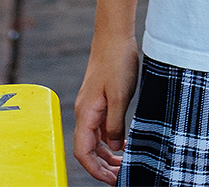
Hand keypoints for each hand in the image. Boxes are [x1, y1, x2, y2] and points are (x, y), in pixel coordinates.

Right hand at [74, 33, 141, 183]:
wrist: (114, 36)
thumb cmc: (117, 62)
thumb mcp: (120, 95)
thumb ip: (115, 124)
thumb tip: (113, 149)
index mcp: (86, 113)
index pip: (83, 152)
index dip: (95, 170)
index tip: (112, 180)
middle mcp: (85, 113)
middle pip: (88, 150)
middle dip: (103, 167)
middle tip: (121, 176)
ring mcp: (92, 108)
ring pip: (95, 141)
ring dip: (107, 155)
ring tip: (124, 164)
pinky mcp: (100, 102)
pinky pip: (101, 129)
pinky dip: (111, 141)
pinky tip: (124, 144)